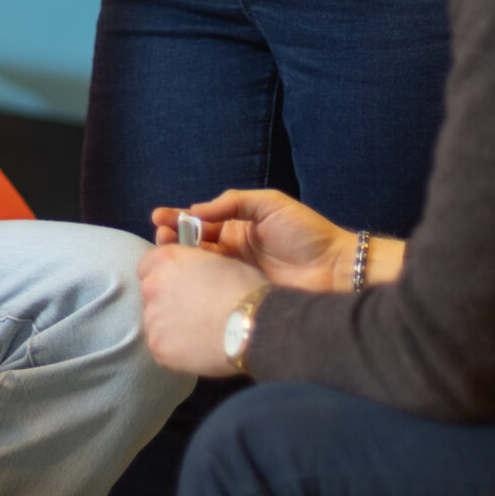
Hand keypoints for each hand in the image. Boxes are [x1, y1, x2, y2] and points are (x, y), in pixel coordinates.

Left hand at [137, 245, 268, 376]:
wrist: (253, 326)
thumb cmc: (244, 290)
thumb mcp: (219, 261)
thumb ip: (193, 266)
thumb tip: (191, 276)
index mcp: (167, 260)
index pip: (147, 265)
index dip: (163, 275)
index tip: (177, 285)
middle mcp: (153, 286)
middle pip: (149, 294)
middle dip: (166, 301)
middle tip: (193, 310)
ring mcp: (153, 318)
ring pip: (155, 322)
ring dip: (170, 325)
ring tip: (199, 331)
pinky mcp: (158, 346)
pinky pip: (161, 346)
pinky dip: (175, 349)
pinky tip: (197, 347)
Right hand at [153, 189, 358, 292]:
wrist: (335, 270)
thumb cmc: (307, 233)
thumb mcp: (270, 204)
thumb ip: (234, 202)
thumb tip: (197, 210)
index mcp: (239, 226)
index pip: (201, 221)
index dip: (178, 219)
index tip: (159, 218)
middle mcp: (234, 250)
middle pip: (194, 245)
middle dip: (173, 240)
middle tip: (160, 238)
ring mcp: (236, 273)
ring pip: (200, 267)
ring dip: (180, 260)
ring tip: (165, 255)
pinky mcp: (241, 294)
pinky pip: (214, 288)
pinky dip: (196, 283)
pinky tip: (182, 280)